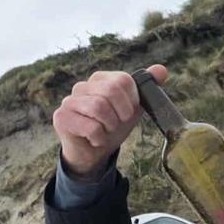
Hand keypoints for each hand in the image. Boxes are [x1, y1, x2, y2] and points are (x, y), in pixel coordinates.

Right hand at [52, 64, 167, 178]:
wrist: (94, 153)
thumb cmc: (113, 127)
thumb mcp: (134, 107)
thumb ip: (147, 87)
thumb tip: (162, 69)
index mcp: (100, 79)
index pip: (123, 80)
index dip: (132, 100)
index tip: (128, 113)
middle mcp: (82, 86)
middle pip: (111, 90)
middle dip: (121, 113)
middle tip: (117, 124)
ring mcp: (69, 101)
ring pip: (99, 107)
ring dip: (110, 126)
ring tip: (106, 131)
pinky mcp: (61, 118)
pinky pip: (89, 126)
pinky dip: (99, 138)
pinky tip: (94, 139)